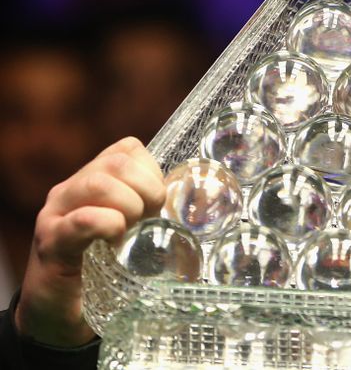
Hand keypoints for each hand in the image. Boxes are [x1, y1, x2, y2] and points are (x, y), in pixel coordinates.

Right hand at [15, 137, 164, 345]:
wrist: (55, 317)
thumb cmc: (97, 272)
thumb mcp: (125, 234)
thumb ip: (143, 214)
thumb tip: (184, 206)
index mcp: (90, 183)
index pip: (127, 150)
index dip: (152, 171)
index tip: (157, 202)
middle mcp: (69, 192)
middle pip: (116, 162)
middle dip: (146, 187)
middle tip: (149, 218)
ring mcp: (56, 215)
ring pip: (97, 183)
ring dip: (128, 204)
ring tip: (130, 230)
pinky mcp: (50, 244)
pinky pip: (80, 220)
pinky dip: (107, 224)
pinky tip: (115, 237)